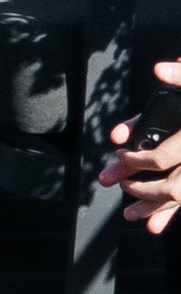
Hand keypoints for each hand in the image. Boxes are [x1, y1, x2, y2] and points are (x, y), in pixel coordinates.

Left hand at [99, 61, 180, 231]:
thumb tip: (159, 69)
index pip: (162, 158)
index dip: (136, 160)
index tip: (121, 154)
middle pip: (173, 189)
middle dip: (143, 192)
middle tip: (121, 185)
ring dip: (157, 211)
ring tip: (131, 215)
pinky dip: (172, 212)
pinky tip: (156, 224)